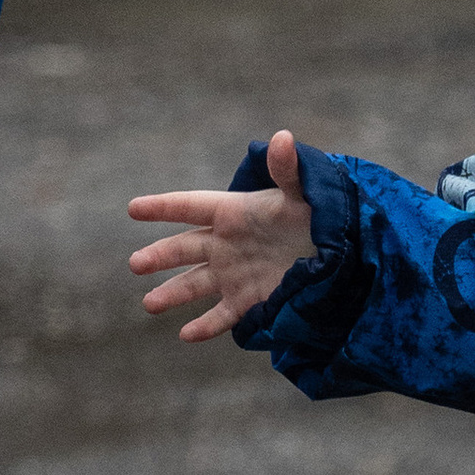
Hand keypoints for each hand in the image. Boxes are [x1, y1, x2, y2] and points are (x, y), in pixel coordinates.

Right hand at [128, 128, 315, 342]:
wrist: (340, 249)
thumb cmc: (317, 213)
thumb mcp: (302, 191)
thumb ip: (288, 169)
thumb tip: (283, 138)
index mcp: (232, 212)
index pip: (190, 206)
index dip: (163, 207)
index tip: (134, 209)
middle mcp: (227, 243)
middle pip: (184, 248)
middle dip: (159, 256)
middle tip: (136, 264)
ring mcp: (235, 273)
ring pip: (195, 283)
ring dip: (172, 293)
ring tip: (149, 304)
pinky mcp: (249, 299)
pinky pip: (222, 315)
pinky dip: (206, 326)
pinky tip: (186, 335)